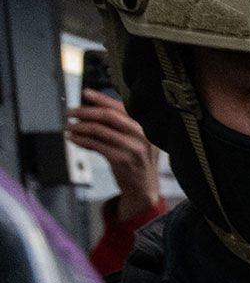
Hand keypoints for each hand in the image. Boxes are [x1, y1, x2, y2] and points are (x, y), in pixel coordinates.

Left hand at [64, 93, 159, 218]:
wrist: (144, 188)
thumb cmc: (137, 161)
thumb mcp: (138, 141)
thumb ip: (122, 125)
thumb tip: (91, 108)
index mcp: (146, 127)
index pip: (121, 107)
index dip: (101, 98)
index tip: (85, 93)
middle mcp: (142, 135)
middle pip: (108, 116)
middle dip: (85, 111)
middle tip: (70, 112)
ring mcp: (133, 149)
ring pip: (99, 130)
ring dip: (79, 127)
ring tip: (69, 127)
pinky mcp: (122, 161)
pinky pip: (95, 145)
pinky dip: (81, 140)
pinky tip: (74, 139)